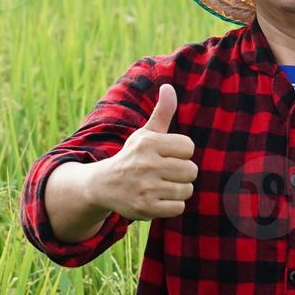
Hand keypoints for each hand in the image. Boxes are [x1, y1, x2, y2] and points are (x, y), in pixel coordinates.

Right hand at [92, 84, 198, 220]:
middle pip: (191, 170)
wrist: (103, 185)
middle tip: (166, 173)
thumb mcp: (144, 134)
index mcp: (148, 143)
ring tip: (162, 186)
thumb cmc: (132, 156)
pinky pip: (179, 208)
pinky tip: (158, 199)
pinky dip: (172, 206)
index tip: (168, 155)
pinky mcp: (146, 208)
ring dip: (178, 190)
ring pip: (186, 190)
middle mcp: (146, 165)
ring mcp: (146, 188)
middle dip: (182, 173)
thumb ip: (162, 112)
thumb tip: (168, 86)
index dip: (181, 153)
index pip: (188, 147)